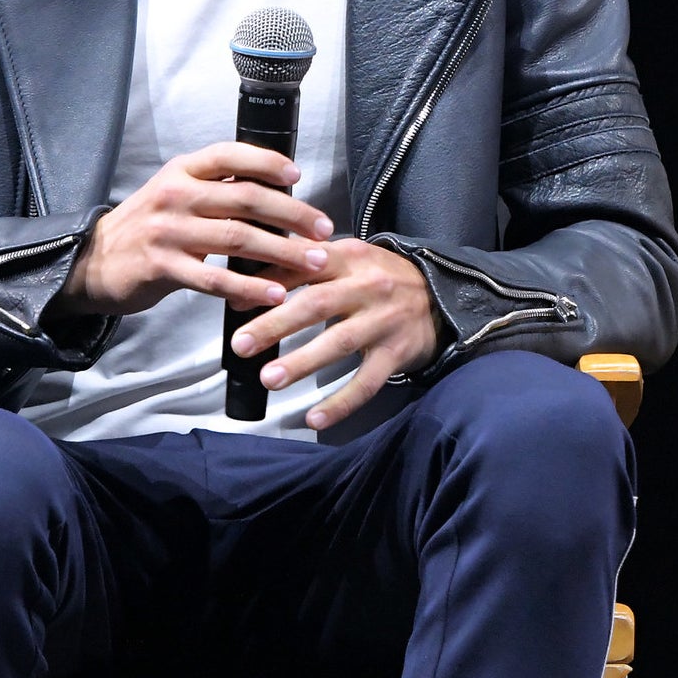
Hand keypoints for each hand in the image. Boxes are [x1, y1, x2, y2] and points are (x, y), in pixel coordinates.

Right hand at [55, 143, 334, 315]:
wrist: (93, 262)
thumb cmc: (148, 227)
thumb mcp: (177, 193)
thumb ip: (218, 189)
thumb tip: (278, 192)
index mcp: (183, 171)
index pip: (230, 155)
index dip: (267, 162)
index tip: (299, 176)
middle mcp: (176, 194)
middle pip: (246, 198)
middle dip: (293, 214)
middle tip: (324, 229)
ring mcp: (168, 230)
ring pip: (237, 237)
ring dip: (282, 251)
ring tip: (313, 262)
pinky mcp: (163, 267)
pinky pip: (215, 277)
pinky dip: (250, 285)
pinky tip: (275, 294)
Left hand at [227, 239, 441, 430]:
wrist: (441, 295)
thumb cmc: (380, 277)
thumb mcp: (347, 259)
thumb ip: (301, 267)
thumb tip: (245, 287)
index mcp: (351, 258)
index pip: (306, 266)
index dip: (270, 283)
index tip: (236, 303)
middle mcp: (369, 287)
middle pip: (317, 304)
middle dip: (276, 324)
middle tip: (241, 344)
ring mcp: (384, 321)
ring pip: (339, 343)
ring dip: (302, 362)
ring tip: (269, 379)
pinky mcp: (396, 352)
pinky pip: (366, 381)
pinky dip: (341, 403)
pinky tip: (314, 419)